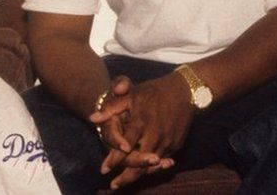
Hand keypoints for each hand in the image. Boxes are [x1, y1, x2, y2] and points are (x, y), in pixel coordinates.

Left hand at [89, 73, 194, 188]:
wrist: (184, 91)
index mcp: (141, 122)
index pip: (124, 146)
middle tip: (114, 186)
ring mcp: (167, 141)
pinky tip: (143, 172)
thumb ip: (111, 107)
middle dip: (126, 177)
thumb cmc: (153, 92)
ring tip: (125, 182)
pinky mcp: (176, 144)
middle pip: (140, 162)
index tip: (104, 170)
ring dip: (138, 175)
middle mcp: (155, 135)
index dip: (114, 159)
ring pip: (152, 165)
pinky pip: (162, 159)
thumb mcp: (131, 94)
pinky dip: (152, 168)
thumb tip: (92, 118)